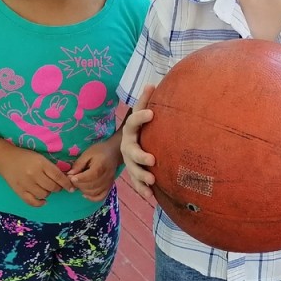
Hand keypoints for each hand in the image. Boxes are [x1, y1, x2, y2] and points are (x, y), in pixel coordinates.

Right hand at [0, 145, 74, 206]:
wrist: (5, 158)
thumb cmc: (25, 157)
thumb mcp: (40, 158)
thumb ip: (51, 168)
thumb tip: (65, 180)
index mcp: (41, 163)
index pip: (58, 176)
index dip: (67, 184)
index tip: (71, 188)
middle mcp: (34, 174)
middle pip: (52, 187)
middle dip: (57, 188)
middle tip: (55, 185)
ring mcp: (26, 184)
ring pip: (44, 195)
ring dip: (47, 193)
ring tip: (44, 188)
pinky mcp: (19, 191)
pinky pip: (32, 202)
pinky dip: (39, 203)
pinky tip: (42, 200)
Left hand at [68, 138, 121, 201]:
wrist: (114, 153)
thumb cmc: (100, 151)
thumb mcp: (87, 153)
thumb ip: (79, 164)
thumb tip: (70, 174)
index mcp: (101, 166)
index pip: (89, 176)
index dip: (79, 179)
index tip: (70, 177)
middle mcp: (106, 177)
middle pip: (91, 186)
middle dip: (79, 184)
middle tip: (72, 180)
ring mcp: (108, 183)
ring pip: (94, 192)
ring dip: (83, 190)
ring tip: (78, 184)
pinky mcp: (109, 187)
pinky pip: (101, 197)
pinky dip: (92, 198)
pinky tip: (85, 194)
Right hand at [120, 85, 156, 203]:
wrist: (129, 145)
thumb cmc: (140, 128)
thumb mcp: (141, 114)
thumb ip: (144, 102)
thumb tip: (151, 83)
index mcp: (131, 131)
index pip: (133, 122)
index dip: (141, 117)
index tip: (152, 113)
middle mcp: (128, 147)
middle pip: (132, 152)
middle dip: (141, 156)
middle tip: (152, 159)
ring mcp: (130, 162)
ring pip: (133, 170)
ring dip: (141, 176)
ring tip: (152, 180)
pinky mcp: (135, 174)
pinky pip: (137, 184)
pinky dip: (143, 190)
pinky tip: (151, 196)